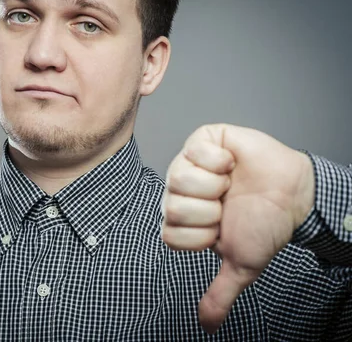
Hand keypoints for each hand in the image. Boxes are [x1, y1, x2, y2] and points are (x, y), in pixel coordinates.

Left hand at [161, 123, 314, 333]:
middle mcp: (178, 191)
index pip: (170, 233)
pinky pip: (196, 151)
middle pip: (172, 207)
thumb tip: (207, 326)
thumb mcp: (241, 263)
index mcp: (182, 219)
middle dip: (210, 211)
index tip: (221, 228)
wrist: (293, 194)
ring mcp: (188, 163)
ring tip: (230, 184)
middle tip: (227, 205)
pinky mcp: (202, 140)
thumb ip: (220, 293)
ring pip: (179, 179)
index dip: (202, 235)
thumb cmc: (264, 224)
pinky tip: (231, 164)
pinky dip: (221, 160)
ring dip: (215, 186)